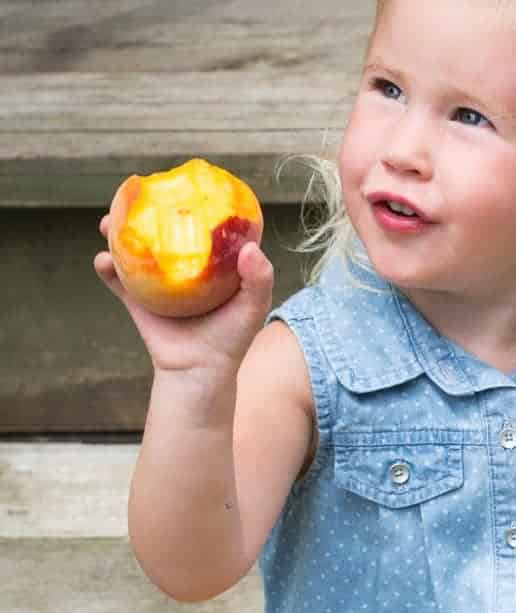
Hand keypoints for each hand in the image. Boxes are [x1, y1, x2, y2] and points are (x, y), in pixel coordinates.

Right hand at [94, 213, 274, 377]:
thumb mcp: (252, 309)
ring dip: (117, 233)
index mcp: (208, 264)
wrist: (200, 372)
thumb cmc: (231, 340)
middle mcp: (180, 268)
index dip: (191, 205)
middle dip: (144, 211)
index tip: (182, 183)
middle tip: (136, 195)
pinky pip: (116, 280)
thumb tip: (251, 248)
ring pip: (133, 250)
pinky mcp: (137, 300)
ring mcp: (156, 283)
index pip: (199, 227)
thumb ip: (259, 280)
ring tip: (109, 223)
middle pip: (159, 232)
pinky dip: (106, 268)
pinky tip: (103, 261)